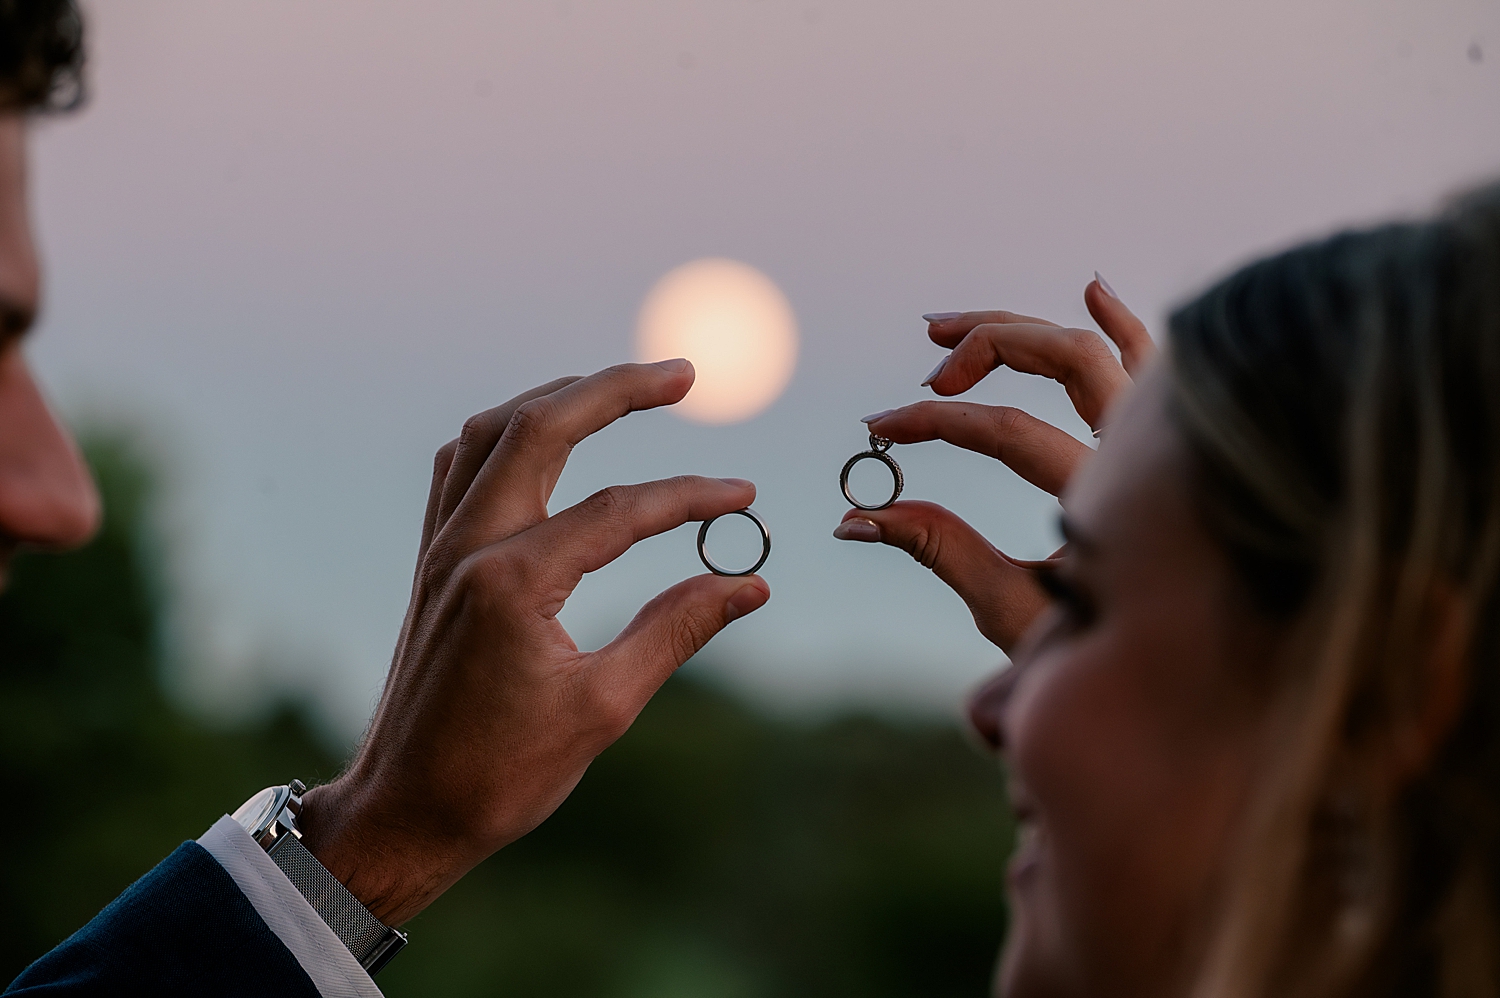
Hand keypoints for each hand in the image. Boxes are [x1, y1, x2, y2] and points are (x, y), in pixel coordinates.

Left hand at [299, 361, 770, 924]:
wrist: (404, 811)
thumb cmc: (500, 774)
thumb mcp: (603, 707)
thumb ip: (676, 630)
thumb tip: (749, 582)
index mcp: (512, 583)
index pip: (618, 510)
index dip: (690, 498)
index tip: (744, 496)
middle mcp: (467, 547)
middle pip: (540, 426)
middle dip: (614, 388)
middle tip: (681, 373)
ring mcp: (441, 550)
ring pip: (490, 433)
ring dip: (555, 398)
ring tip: (616, 388)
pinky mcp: (432, 563)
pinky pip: (460, 467)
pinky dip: (506, 434)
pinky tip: (539, 438)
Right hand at [835, 278, 1152, 650]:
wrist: (1184, 680)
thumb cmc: (1096, 658)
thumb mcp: (1009, 610)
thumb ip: (939, 551)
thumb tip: (855, 517)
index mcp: (1106, 499)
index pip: (1006, 431)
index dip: (932, 424)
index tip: (878, 431)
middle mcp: (1147, 457)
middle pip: (1068, 357)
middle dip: (987, 347)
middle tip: (928, 375)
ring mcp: (1167, 447)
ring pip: (1107, 349)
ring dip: (1029, 326)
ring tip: (954, 326)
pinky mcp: (1173, 450)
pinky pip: (1156, 368)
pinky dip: (1125, 326)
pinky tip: (1092, 289)